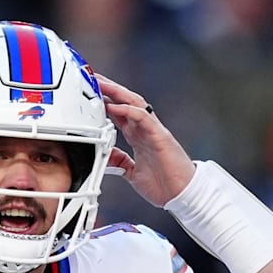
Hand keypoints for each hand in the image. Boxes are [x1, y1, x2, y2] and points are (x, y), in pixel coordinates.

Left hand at [96, 74, 196, 206]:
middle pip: (125, 101)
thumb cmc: (164, 184)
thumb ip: (120, 161)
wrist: (182, 194)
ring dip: (117, 92)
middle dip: (109, 89)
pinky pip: (143, 117)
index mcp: (138, 136)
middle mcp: (145, 129)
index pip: (119, 112)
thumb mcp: (132, 172)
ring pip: (134, 103)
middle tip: (92, 77)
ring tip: (101, 83)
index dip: (105, 101)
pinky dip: (128, 110)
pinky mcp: (160, 136)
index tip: (90, 93)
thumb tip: (105, 156)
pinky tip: (115, 105)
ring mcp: (153, 131)